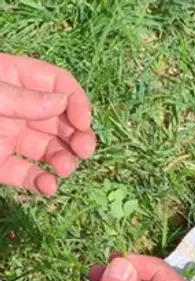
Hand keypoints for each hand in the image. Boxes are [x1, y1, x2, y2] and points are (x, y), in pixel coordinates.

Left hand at [0, 53, 95, 194]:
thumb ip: (20, 98)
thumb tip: (61, 103)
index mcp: (14, 80)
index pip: (59, 84)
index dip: (76, 102)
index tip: (82, 122)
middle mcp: (17, 109)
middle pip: (61, 120)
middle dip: (77, 136)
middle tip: (84, 150)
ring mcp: (9, 137)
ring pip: (49, 149)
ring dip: (64, 160)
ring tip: (65, 169)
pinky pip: (25, 174)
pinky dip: (40, 183)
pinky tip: (48, 187)